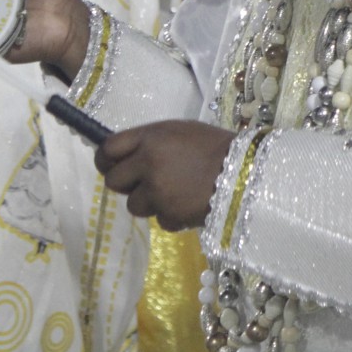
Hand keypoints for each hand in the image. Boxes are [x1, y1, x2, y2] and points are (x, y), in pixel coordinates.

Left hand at [93, 120, 235, 229]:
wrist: (245, 172)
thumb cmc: (214, 146)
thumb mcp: (179, 132)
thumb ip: (150, 143)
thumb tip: (126, 156)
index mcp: (150, 138)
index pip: (108, 149)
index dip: (105, 159)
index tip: (110, 165)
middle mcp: (148, 163)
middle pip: (113, 181)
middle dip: (126, 183)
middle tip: (142, 182)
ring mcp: (157, 191)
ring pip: (133, 205)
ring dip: (148, 201)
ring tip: (173, 192)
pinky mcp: (168, 215)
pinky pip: (158, 219)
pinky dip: (170, 215)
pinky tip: (188, 203)